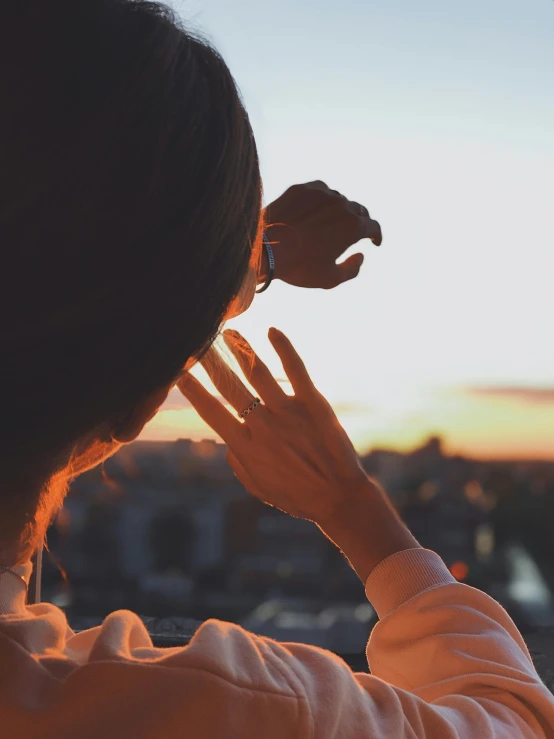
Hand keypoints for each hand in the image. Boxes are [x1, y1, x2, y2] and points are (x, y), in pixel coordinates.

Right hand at [177, 328, 369, 524]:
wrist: (339, 498)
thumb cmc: (297, 497)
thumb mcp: (259, 488)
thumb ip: (237, 465)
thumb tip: (227, 444)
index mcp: (245, 446)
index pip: (211, 412)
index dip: (193, 391)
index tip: (179, 374)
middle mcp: (262, 425)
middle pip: (229, 386)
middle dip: (211, 363)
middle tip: (198, 343)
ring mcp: (287, 412)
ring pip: (258, 372)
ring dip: (241, 350)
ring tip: (229, 332)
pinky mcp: (313, 403)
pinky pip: (296, 369)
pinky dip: (284, 348)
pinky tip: (273, 331)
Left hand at [262, 181, 381, 289]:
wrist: (264, 249)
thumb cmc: (298, 267)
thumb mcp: (329, 279)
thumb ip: (352, 269)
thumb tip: (361, 256)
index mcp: (353, 226)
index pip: (373, 227)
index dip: (376, 236)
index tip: (374, 242)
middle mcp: (341, 205)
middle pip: (358, 210)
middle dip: (360, 222)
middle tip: (354, 232)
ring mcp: (321, 194)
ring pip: (338, 199)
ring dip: (339, 210)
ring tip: (331, 222)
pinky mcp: (302, 189)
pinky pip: (320, 191)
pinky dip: (322, 200)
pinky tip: (316, 211)